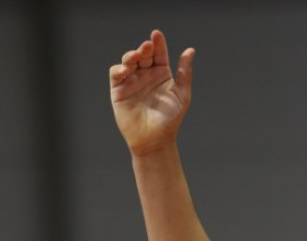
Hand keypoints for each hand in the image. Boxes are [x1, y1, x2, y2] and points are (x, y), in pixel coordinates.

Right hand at [109, 30, 194, 156]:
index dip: (158, 43)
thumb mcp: (181, 94)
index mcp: (161, 74)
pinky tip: (126, 70)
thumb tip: (191, 50)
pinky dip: (119, 69)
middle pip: (143, 55)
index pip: (159, 53)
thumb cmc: (170, 119)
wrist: (154, 140)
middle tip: (147, 47)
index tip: (156, 35)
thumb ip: (184, 73)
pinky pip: (116, 74)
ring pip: (129, 61)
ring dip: (131, 55)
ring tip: (137, 56)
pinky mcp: (119, 90)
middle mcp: (146, 75)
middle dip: (144, 48)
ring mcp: (132, 81)